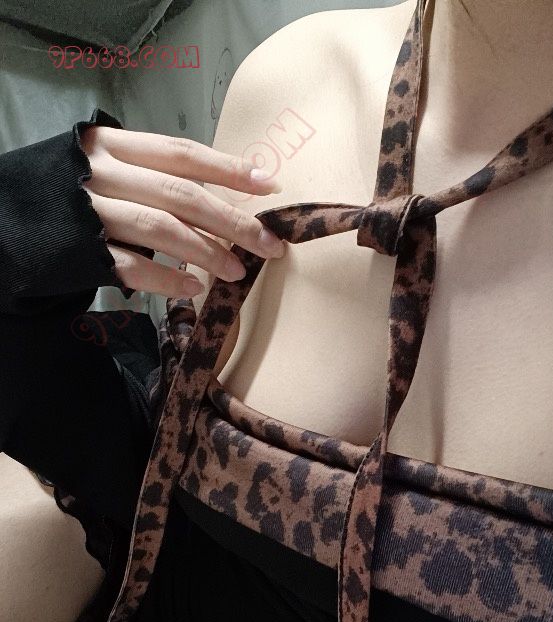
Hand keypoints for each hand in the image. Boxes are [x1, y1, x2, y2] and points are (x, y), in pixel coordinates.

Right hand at [79, 125, 285, 298]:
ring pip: (161, 229)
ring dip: (206, 252)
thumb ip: (153, 178)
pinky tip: (193, 287)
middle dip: (232, 221)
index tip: (269, 184)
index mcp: (112, 146)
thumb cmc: (70, 195)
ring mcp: (89, 212)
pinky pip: (132, 267)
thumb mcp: (107, 170)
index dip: (228, 168)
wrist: (7, 222)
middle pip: (181, 194)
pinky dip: (166, 278)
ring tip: (236, 272)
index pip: (181, 153)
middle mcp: (101, 174)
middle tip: (269, 245)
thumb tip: (220, 200)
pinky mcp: (80, 251)